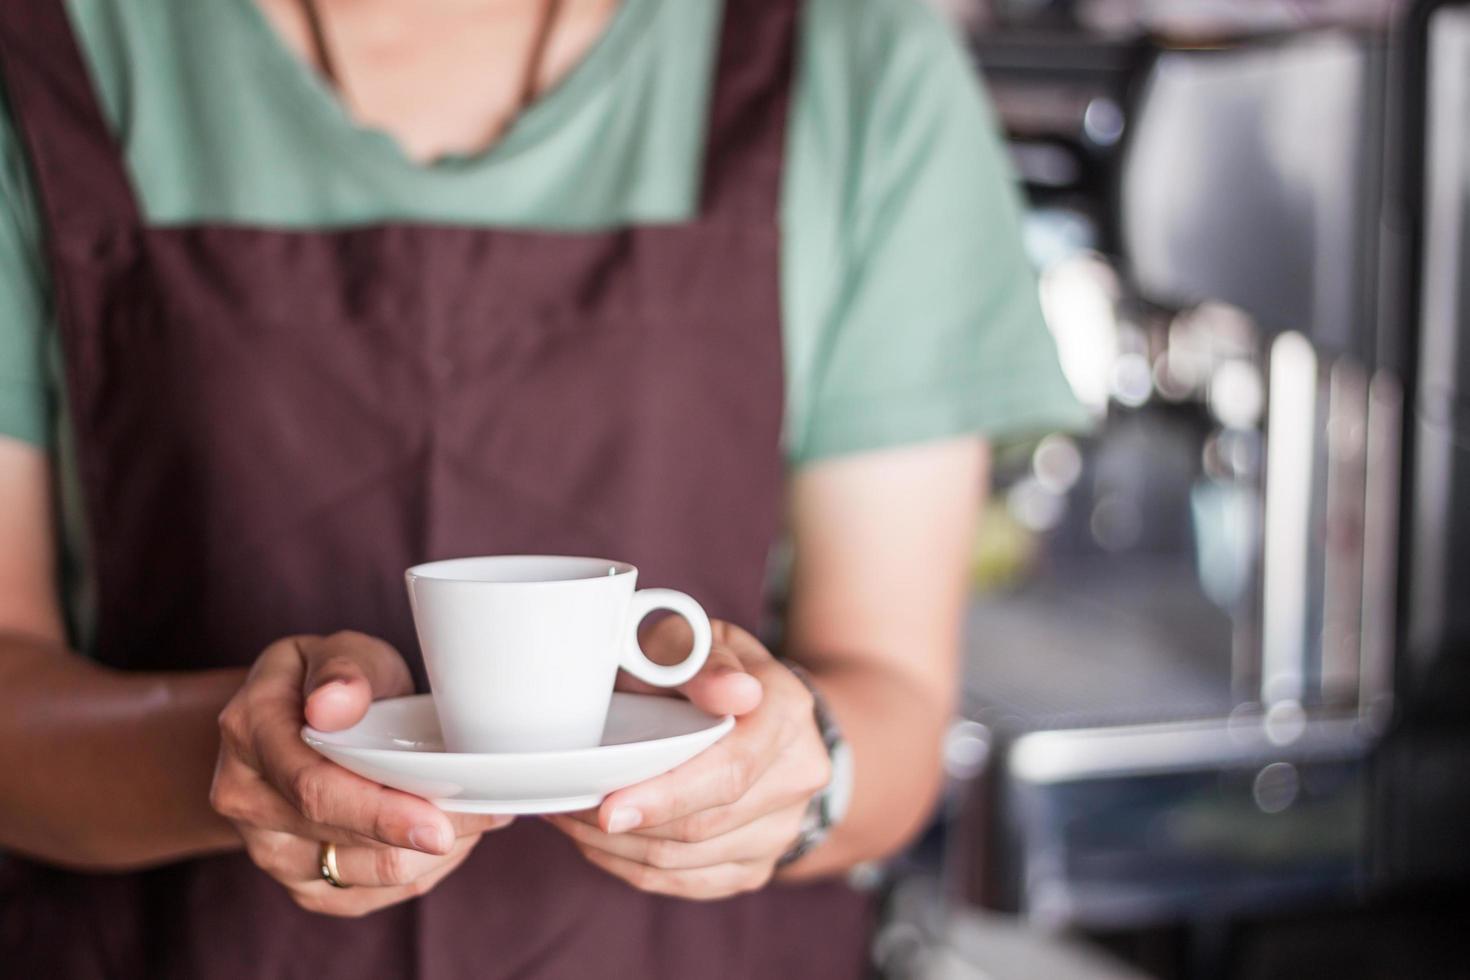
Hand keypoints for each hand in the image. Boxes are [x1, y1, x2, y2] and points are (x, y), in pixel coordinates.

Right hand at [210, 631, 512, 916]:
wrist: (295, 720)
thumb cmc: (329, 681)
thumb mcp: (337, 651)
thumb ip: (342, 671)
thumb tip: (333, 704)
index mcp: (250, 732)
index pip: (315, 789)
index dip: (379, 813)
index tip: (437, 824)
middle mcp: (246, 799)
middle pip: (342, 840)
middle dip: (423, 832)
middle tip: (487, 812)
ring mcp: (269, 849)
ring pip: (364, 877)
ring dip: (430, 854)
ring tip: (476, 815)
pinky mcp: (301, 883)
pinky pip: (368, 895)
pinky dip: (419, 871)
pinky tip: (449, 838)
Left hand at [547, 620, 829, 899]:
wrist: (759, 703)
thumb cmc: (708, 665)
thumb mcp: (698, 639)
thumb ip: (704, 660)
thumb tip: (731, 692)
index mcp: (787, 710)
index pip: (731, 769)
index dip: (667, 795)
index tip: (607, 808)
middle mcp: (798, 774)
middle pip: (705, 824)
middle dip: (626, 824)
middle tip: (564, 807)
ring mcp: (783, 826)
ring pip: (689, 861)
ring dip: (618, 848)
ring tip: (570, 818)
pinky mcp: (758, 863)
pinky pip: (688, 883)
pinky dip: (633, 868)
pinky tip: (599, 842)